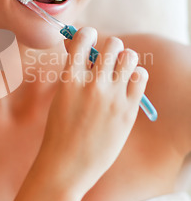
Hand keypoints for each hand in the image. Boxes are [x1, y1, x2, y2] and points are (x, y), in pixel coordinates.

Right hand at [38, 27, 148, 193]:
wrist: (67, 165)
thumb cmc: (60, 130)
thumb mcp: (61, 95)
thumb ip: (72, 69)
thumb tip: (75, 42)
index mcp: (70, 79)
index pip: (84, 38)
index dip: (87, 35)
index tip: (88, 40)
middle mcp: (92, 84)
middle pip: (113, 45)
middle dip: (110, 48)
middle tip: (107, 61)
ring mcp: (112, 97)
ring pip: (130, 57)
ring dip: (125, 60)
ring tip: (119, 72)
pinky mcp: (128, 110)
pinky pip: (140, 76)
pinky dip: (136, 76)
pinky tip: (128, 86)